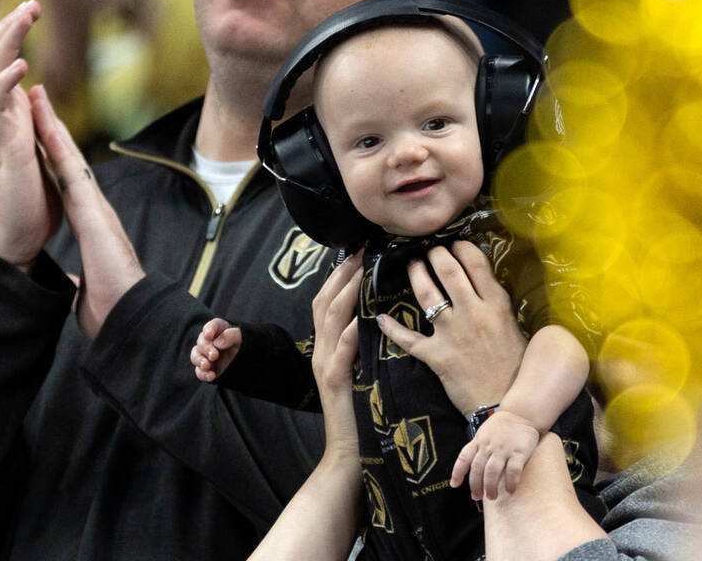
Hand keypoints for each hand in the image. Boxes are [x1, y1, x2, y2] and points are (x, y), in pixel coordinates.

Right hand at [0, 0, 61, 271]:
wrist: (19, 240)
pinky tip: (22, 65)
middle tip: (31, 2)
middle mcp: (3, 117)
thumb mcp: (45, 151)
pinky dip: (7, 83)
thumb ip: (40, 121)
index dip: (15, 35)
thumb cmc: (34, 202)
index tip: (33, 9)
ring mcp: (0, 130)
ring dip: (8, 41)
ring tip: (25, 16)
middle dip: (10, 27)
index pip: (7, 62)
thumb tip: (37, 95)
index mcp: (14, 115)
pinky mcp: (5, 147)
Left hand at [29, 86, 143, 335]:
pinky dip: (59, 151)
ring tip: (40, 101)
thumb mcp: (88, 290)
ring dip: (54, 131)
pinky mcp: (94, 215)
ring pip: (70, 162)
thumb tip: (75, 286)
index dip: (56, 160)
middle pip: (70, 165)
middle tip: (41, 102)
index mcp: (93, 227)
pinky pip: (72, 176)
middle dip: (54, 133)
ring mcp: (97, 210)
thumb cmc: (113, 306)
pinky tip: (48, 129)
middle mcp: (97, 212)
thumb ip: (81, 281)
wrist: (130, 312)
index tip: (43, 137)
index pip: (69, 187)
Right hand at [191, 318, 242, 381]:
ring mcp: (206, 356)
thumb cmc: (244, 345)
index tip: (208, 336)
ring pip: (195, 356)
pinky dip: (203, 374)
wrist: (248, 363)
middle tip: (214, 355)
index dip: (209, 330)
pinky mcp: (206, 369)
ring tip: (207, 366)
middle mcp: (209, 342)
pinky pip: (200, 372)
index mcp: (219, 330)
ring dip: (199, 361)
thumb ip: (231, 336)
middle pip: (201, 342)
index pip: (212, 326)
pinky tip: (211, 376)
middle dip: (206, 348)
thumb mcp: (241, 338)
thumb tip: (217, 343)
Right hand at [310, 252, 363, 452]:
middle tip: (359, 250)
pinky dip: (350, 332)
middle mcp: (322, 351)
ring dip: (345, 292)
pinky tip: (362, 317)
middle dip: (341, 273)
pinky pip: (342, 351)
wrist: (348, 452)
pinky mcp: (336, 382)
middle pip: (325, 302)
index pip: (328, 301)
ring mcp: (326, 365)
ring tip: (360, 270)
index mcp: (328, 347)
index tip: (358, 252)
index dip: (340, 275)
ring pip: (330, 320)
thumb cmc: (361, 412)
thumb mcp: (360, 370)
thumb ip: (363, 345)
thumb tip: (379, 316)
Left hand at [377, 242, 527, 415]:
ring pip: (427, 294)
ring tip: (412, 265)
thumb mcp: (514, 328)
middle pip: (448, 270)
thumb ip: (497, 305)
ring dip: (416, 274)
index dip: (462, 247)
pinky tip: (380, 317)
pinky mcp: (436, 355)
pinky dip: (391, 328)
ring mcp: (452, 333)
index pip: (476, 262)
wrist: (504, 404)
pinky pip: (407, 338)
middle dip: (435, 253)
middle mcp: (473, 313)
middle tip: (429, 249)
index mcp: (496, 304)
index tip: (455, 243)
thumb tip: (483, 283)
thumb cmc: (516, 368)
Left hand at [452, 409, 539, 499]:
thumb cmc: (502, 425)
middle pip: (477, 469)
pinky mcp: (519, 452)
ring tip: (492, 496)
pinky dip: (510, 483)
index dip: (457, 473)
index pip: (464, 458)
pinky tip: (510, 490)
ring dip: (490, 487)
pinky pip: (513, 471)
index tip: (455, 484)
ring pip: (492, 472)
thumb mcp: (484, 432)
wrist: (522, 412)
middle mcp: (489, 445)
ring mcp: (504, 449)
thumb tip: (471, 468)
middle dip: (475, 486)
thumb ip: (478, 448)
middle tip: (477, 496)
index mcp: (479, 441)